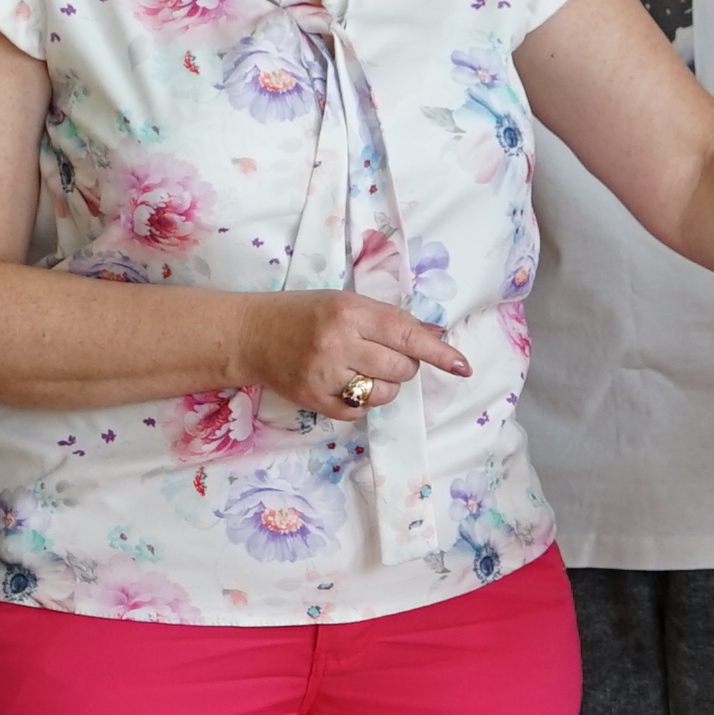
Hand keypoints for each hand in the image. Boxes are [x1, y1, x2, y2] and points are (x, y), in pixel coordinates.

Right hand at [241, 287, 472, 417]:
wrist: (251, 334)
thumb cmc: (303, 312)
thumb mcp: (345, 302)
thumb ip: (388, 320)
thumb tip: (435, 338)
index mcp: (349, 312)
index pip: (406, 334)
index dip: (438, 353)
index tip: (462, 366)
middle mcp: (338, 343)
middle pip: (401, 369)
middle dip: (403, 366)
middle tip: (382, 355)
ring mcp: (325, 375)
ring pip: (383, 394)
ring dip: (384, 386)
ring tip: (362, 370)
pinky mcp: (315, 401)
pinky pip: (359, 412)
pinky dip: (361, 402)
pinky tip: (345, 384)